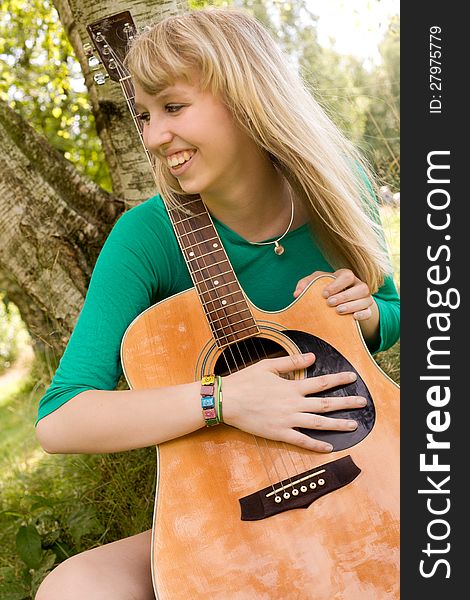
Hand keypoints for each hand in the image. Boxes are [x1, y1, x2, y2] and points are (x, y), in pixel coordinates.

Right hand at [222, 353, 365, 452]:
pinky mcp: (279, 433)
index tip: (353, 378)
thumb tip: (312, 357)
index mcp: (292, 387)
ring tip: (353, 425)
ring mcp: (287, 420)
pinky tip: (328, 447)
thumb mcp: (268, 366)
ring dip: (338, 425)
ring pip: (318, 424)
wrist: (227, 400)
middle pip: (326, 405)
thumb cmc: (245, 381)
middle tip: (363, 403)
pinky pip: (302, 441)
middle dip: (346, 403)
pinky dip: (316, 445)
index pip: (321, 383)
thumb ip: (292, 362)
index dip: (339, 380)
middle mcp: (293, 404)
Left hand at [293, 268, 374, 320]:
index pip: (347, 275)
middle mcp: (358, 285)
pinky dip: (363, 314)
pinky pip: (369, 312)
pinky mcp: (367, 310)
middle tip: (330, 303)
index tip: (324, 294)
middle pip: (360, 287)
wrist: (338, 302)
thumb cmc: (325, 289)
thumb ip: (305, 285)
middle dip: (345, 296)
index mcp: (346, 276)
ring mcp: (364, 298)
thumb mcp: (315, 284)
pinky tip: (353, 317)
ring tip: (338, 311)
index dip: (337, 284)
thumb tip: (296, 294)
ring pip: (366, 299)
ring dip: (353, 305)